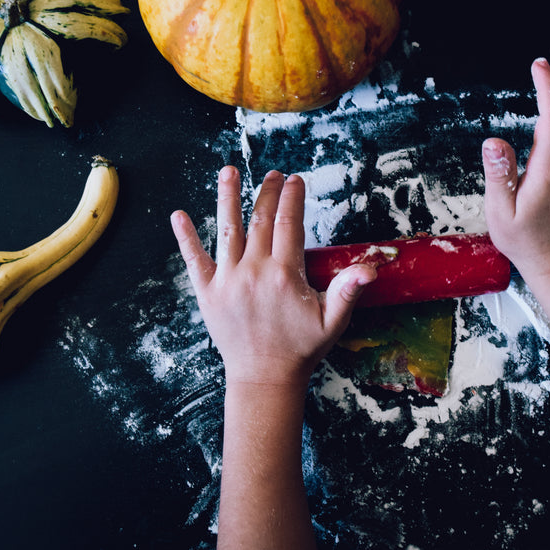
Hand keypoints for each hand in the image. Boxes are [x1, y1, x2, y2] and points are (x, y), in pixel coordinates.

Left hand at [171, 167, 375, 389]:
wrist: (263, 378)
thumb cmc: (301, 349)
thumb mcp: (332, 322)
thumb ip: (348, 291)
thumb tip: (370, 269)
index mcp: (284, 275)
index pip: (289, 224)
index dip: (293, 199)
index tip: (295, 181)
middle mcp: (254, 272)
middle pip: (260, 220)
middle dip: (268, 193)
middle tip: (273, 175)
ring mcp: (227, 280)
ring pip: (227, 230)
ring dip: (227, 198)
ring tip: (228, 172)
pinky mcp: (207, 292)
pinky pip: (194, 259)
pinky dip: (186, 237)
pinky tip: (179, 215)